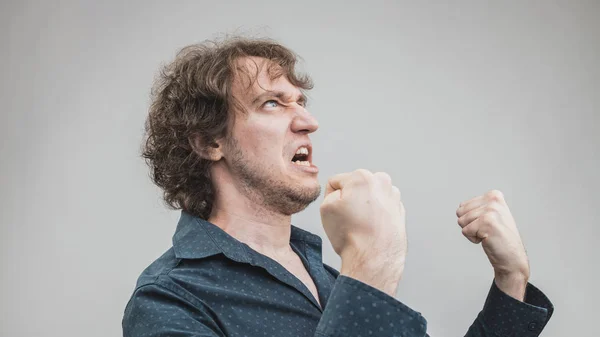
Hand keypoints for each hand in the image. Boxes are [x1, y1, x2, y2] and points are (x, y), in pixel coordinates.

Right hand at [320, 169, 405, 295]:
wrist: (374, 258)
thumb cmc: (351, 236)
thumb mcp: (326, 207)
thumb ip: (331, 191)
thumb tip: (342, 193)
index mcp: (362, 177)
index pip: (336, 183)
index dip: (331, 198)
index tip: (337, 212)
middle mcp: (381, 182)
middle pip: (355, 187)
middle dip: (350, 199)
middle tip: (348, 219)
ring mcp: (393, 196)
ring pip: (369, 198)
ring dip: (364, 207)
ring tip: (360, 226)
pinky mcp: (399, 211)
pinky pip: (380, 209)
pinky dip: (375, 216)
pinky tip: (370, 229)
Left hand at [456, 190, 529, 299]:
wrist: (512, 257)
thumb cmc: (499, 238)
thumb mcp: (492, 215)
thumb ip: (478, 207)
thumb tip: (459, 208)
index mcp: (494, 195)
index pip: (462, 206)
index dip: (470, 219)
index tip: (487, 225)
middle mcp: (493, 200)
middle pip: (460, 212)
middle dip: (469, 224)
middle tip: (486, 230)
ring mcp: (491, 210)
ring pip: (461, 221)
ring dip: (472, 232)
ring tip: (488, 235)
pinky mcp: (487, 222)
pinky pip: (465, 231)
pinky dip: (473, 239)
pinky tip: (487, 240)